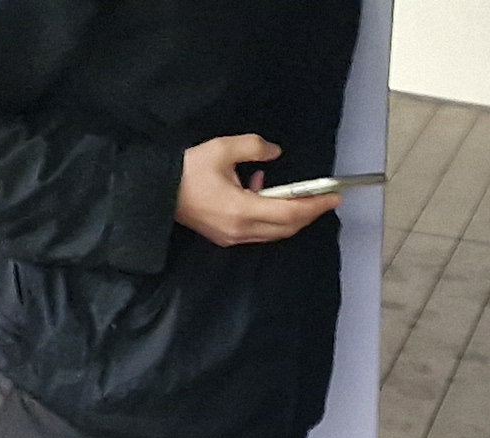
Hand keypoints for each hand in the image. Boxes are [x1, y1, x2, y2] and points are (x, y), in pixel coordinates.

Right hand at [176, 134, 335, 246]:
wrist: (156, 192)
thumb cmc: (188, 169)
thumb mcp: (223, 148)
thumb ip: (254, 148)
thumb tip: (276, 153)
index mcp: (241, 210)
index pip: (289, 213)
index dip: (313, 206)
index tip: (332, 197)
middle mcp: (240, 230)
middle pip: (286, 228)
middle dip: (308, 213)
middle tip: (324, 198)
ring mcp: (233, 238)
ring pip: (274, 232)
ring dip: (289, 215)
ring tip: (296, 192)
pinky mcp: (226, 238)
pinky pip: (258, 231)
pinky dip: (270, 215)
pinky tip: (262, 190)